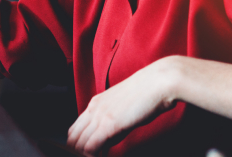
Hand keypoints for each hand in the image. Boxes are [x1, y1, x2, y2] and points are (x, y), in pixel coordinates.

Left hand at [66, 56, 181, 156]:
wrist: (159, 82)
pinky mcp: (108, 125)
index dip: (79, 144)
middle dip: (78, 151)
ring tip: (99, 156)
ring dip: (85, 154)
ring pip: (77, 144)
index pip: (75, 128)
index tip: (90, 152)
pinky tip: (104, 156)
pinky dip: (93, 155)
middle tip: (93, 155)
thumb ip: (113, 122)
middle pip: (71, 137)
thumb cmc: (148, 94)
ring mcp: (100, 116)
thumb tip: (108, 139)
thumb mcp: (124, 107)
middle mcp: (94, 108)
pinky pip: (90, 147)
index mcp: (96, 103)